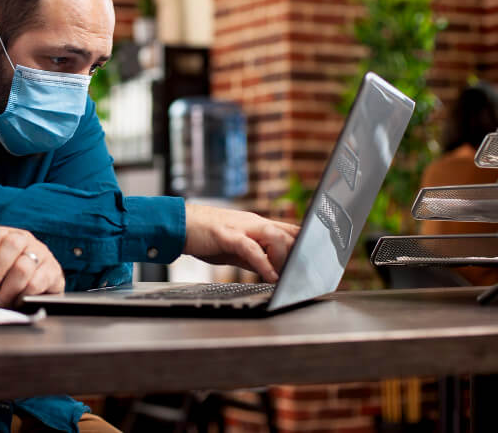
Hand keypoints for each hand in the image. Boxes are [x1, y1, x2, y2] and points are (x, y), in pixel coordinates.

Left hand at [0, 226, 64, 307]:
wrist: (40, 284)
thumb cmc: (10, 277)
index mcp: (9, 235)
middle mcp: (27, 241)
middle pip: (13, 245)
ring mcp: (43, 255)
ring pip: (24, 268)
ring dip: (9, 290)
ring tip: (2, 301)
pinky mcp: (54, 272)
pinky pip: (37, 283)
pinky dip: (24, 296)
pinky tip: (17, 301)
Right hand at [183, 204, 299, 282]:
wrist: (179, 224)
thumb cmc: (205, 235)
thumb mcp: (234, 249)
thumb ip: (254, 258)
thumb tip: (272, 272)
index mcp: (256, 224)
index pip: (289, 229)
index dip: (306, 242)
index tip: (318, 258)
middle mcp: (252, 222)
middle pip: (288, 232)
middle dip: (300, 252)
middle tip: (305, 272)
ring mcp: (240, 227)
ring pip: (274, 235)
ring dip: (284, 257)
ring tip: (287, 276)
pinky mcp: (227, 235)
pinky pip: (251, 248)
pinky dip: (264, 263)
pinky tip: (272, 276)